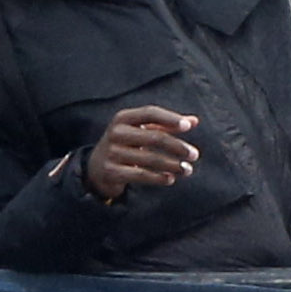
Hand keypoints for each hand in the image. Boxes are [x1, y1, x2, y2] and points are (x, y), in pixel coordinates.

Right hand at [85, 106, 199, 201]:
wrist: (96, 167)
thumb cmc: (127, 143)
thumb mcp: (141, 130)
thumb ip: (167, 124)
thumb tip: (194, 121)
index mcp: (124, 118)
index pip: (150, 113)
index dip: (170, 119)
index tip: (188, 127)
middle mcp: (116, 132)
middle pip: (154, 138)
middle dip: (178, 147)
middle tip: (195, 155)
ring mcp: (112, 152)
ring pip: (150, 159)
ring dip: (173, 165)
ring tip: (187, 170)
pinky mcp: (111, 171)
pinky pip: (140, 175)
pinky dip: (159, 178)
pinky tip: (171, 179)